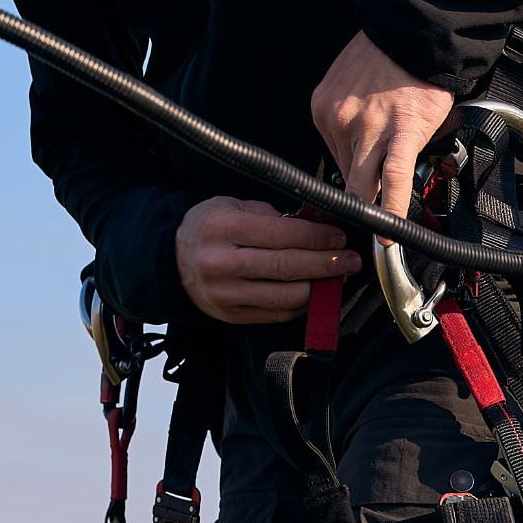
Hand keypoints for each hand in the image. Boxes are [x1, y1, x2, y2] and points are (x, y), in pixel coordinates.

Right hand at [175, 197, 360, 324]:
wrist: (172, 259)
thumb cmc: (208, 228)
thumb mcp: (233, 206)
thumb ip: (273, 215)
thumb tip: (318, 223)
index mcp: (222, 227)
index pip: (281, 235)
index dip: (316, 238)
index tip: (339, 237)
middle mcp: (221, 262)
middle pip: (287, 267)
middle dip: (326, 264)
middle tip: (350, 260)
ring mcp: (225, 294)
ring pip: (286, 296)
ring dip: (319, 287)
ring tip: (336, 276)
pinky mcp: (230, 315)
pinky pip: (276, 314)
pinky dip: (300, 304)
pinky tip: (313, 292)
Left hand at [310, 30, 453, 216]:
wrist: (416, 29)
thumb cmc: (388, 56)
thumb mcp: (349, 85)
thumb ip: (347, 119)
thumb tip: (357, 153)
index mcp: (324, 110)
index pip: (333, 160)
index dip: (350, 180)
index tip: (358, 195)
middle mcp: (339, 121)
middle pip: (346, 176)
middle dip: (360, 199)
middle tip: (369, 219)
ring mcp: (368, 128)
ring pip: (364, 184)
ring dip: (373, 209)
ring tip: (381, 230)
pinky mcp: (402, 131)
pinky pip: (393, 177)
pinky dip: (393, 208)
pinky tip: (391, 231)